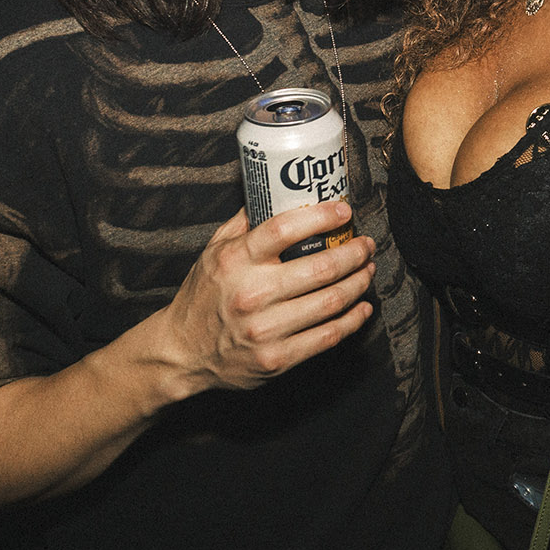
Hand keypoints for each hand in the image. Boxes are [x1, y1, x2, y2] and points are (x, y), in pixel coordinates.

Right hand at [155, 202, 375, 394]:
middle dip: (353, 253)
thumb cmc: (203, 296)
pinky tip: (362, 307)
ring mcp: (265, 330)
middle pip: (320, 267)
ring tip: (367, 270)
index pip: (285, 229)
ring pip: (330, 301)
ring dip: (358, 283)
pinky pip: (328, 336)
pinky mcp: (277, 359)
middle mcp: (251, 294)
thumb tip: (275, 190)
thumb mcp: (213, 251)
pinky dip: (353, 320)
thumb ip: (245, 223)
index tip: (344, 210)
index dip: (322, 216)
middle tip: (365, 244)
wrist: (183, 353)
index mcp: (235, 261)